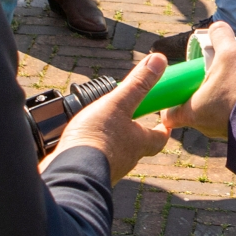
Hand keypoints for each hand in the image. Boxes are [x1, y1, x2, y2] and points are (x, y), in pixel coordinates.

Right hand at [46, 55, 171, 182]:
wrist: (70, 172)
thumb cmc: (97, 138)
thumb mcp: (118, 104)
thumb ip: (138, 83)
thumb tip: (160, 61)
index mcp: (139, 142)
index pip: (159, 138)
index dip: (163, 129)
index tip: (165, 123)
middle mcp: (127, 159)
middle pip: (138, 147)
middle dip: (136, 135)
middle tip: (130, 121)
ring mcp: (110, 169)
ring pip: (117, 155)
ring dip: (114, 144)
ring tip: (102, 131)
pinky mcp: (91, 175)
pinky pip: (98, 162)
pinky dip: (95, 153)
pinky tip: (83, 147)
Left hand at [162, 23, 235, 141]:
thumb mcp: (231, 53)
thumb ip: (221, 37)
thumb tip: (216, 27)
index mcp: (192, 112)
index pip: (168, 115)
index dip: (168, 103)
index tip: (176, 89)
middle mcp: (203, 127)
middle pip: (192, 110)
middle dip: (199, 93)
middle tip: (209, 77)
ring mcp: (221, 132)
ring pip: (211, 114)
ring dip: (218, 99)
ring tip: (231, 81)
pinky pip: (229, 118)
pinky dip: (232, 106)